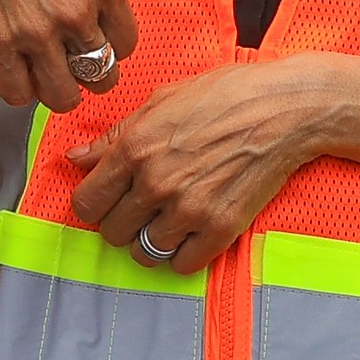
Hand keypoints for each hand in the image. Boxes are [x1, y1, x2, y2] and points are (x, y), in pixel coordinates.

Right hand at [0, 0, 135, 114]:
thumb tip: (98, 7)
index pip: (126, 44)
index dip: (110, 47)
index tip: (95, 42)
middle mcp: (77, 11)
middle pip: (101, 76)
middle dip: (88, 75)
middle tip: (71, 65)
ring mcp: (37, 30)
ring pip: (63, 96)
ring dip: (55, 89)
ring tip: (42, 72)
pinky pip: (18, 93)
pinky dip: (18, 88)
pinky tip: (14, 68)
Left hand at [62, 53, 347, 271]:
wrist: (284, 107)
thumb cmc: (224, 95)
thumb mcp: (160, 101)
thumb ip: (114, 136)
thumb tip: (75, 159)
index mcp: (134, 148)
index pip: (86, 204)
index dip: (94, 204)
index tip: (109, 199)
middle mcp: (156, 183)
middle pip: (112, 233)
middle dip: (122, 223)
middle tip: (142, 208)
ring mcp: (189, 208)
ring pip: (145, 253)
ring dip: (152, 241)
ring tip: (168, 220)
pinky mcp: (221, 227)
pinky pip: (183, 264)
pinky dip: (183, 254)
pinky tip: (192, 232)